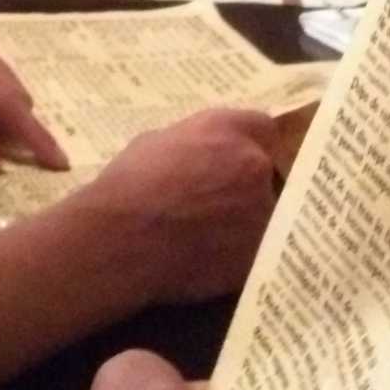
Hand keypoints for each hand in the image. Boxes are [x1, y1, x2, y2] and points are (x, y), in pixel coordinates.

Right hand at [75, 108, 281, 305]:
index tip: (236, 160)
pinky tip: (210, 261)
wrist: (121, 240)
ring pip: (265, 215)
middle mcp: (254, 165)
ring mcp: (261, 213)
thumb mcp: (156, 142)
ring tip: (212, 237)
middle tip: (219, 202)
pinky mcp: (257, 255)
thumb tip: (201, 155)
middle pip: (268, 173)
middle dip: (249, 185)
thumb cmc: (128, 185)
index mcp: (229, 130)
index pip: (263, 129)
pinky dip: (238, 255)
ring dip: (247, 222)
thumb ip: (193, 143)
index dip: (249, 146)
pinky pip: (256, 251)